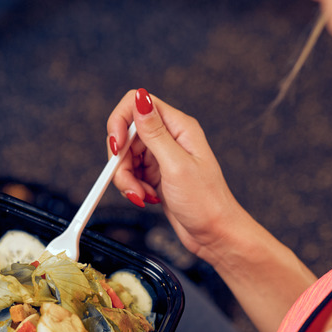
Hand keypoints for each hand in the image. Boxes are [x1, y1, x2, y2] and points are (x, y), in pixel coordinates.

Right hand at [107, 89, 246, 260]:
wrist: (215, 234)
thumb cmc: (206, 202)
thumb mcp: (176, 165)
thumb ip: (154, 132)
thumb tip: (140, 97)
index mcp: (178, 127)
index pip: (137, 104)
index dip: (119, 123)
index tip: (116, 148)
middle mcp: (170, 137)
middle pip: (126, 135)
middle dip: (121, 162)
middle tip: (129, 184)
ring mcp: (162, 156)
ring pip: (125, 157)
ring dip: (126, 179)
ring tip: (142, 196)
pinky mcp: (156, 174)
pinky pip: (131, 174)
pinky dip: (132, 188)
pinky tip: (147, 199)